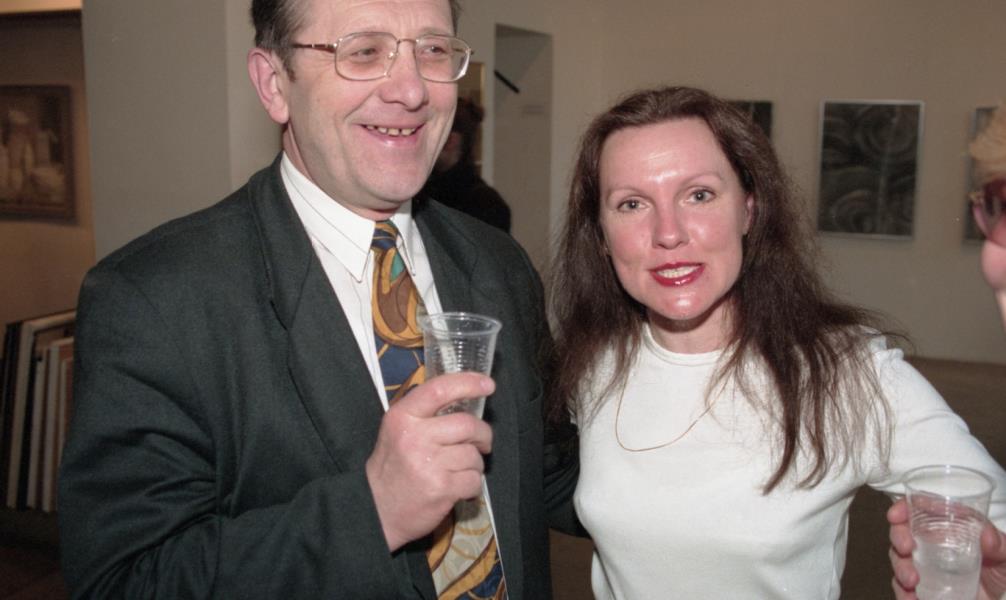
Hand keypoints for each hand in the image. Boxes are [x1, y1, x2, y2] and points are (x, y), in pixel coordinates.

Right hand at [366, 372, 494, 550]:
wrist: (377, 510)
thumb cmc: (393, 467)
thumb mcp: (397, 431)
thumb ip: (425, 413)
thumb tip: (466, 398)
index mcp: (403, 417)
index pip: (439, 389)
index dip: (468, 383)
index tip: (488, 384)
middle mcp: (414, 437)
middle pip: (467, 424)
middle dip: (483, 434)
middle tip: (481, 442)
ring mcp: (428, 464)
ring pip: (474, 454)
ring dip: (474, 463)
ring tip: (459, 469)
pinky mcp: (441, 488)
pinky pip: (474, 479)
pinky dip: (472, 485)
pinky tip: (457, 487)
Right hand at [888, 498, 1005, 598]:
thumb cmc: (997, 570)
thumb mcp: (1004, 555)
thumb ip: (998, 544)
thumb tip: (986, 535)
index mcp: (945, 527)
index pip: (919, 509)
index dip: (903, 508)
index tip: (896, 515)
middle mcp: (928, 542)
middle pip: (902, 531)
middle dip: (897, 536)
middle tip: (905, 548)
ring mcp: (921, 565)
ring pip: (898, 559)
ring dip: (899, 567)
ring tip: (911, 580)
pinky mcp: (920, 587)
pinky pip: (901, 587)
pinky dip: (902, 592)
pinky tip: (910, 597)